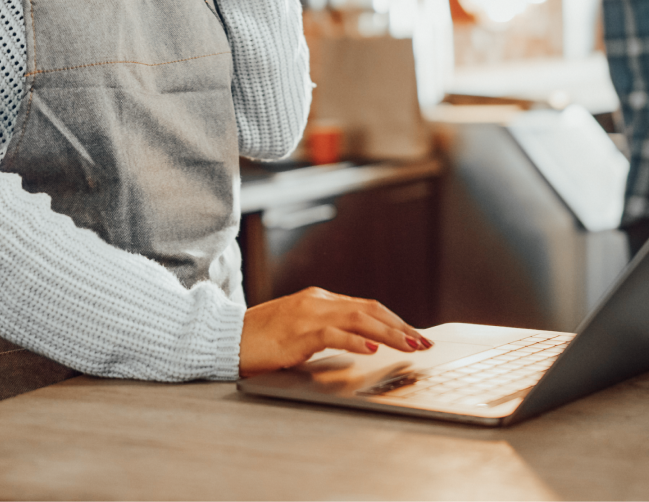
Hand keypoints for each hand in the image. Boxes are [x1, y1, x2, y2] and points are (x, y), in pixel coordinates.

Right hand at [238, 287, 431, 377]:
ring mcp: (307, 314)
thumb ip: (327, 330)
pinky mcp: (296, 332)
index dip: (394, 321)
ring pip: (358, 318)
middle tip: (423, 342)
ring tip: (409, 345)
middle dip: (401, 326)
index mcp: (319, 299)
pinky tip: (371, 348)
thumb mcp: (299, 330)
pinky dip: (355, 339)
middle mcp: (317, 301)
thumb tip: (362, 342)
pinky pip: (332, 333)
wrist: (225, 337)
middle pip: (370, 309)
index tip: (415, 335)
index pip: (367, 306)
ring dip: (389, 333)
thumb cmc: (260, 339)